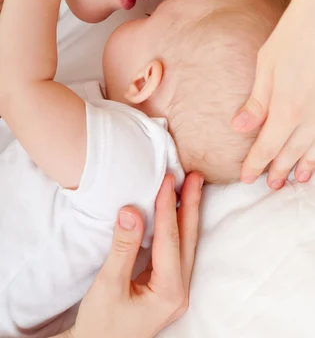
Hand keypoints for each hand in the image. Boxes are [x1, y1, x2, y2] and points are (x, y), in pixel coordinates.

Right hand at [60, 173, 202, 337]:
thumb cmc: (100, 325)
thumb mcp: (107, 286)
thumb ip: (122, 247)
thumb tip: (131, 210)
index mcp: (169, 293)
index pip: (170, 240)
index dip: (168, 207)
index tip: (168, 179)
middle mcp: (179, 292)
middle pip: (188, 240)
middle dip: (191, 205)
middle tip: (196, 176)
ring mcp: (175, 291)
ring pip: (186, 244)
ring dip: (187, 213)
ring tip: (190, 186)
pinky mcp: (167, 288)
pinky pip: (177, 251)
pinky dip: (177, 227)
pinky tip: (175, 211)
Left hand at [233, 0, 314, 189]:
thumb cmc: (292, 38)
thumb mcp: (267, 67)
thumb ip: (256, 102)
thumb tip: (240, 128)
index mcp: (286, 109)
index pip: (267, 147)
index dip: (256, 164)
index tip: (247, 177)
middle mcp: (309, 117)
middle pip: (291, 151)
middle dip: (279, 169)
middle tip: (272, 184)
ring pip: (314, 147)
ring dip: (305, 164)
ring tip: (299, 178)